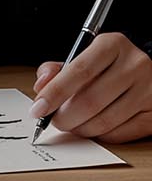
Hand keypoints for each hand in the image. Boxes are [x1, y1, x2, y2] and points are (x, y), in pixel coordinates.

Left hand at [28, 32, 151, 142]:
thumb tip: (41, 88)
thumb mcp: (83, 55)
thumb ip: (57, 69)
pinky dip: (100, 135)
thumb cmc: (108, 65)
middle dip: (65, 116)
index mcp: (112, 44)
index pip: (79, 71)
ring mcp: (148, 91)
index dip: (55, 92)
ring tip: (71, 124)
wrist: (146, 72)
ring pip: (105, 121)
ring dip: (80, 128)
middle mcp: (134, 65)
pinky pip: (121, 133)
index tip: (38, 108)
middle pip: (91, 100)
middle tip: (54, 121)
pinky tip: (91, 128)